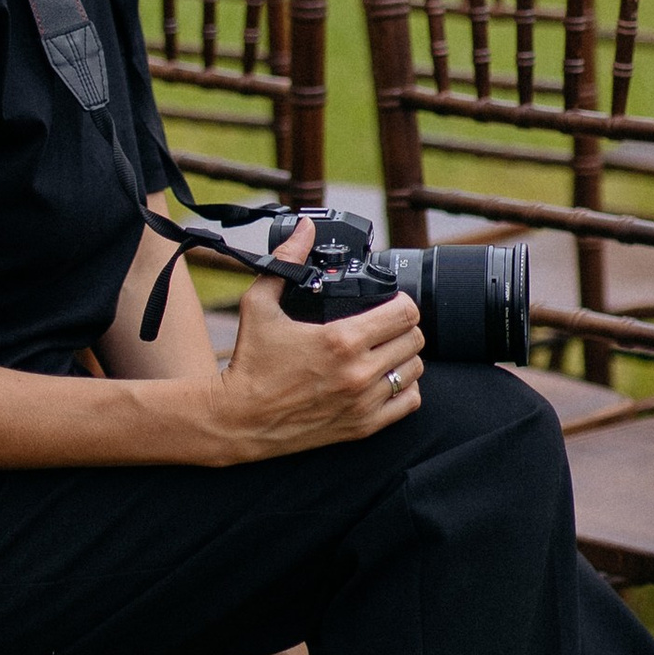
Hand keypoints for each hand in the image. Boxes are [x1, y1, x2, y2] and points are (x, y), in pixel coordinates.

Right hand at [213, 217, 424, 461]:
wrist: (238, 420)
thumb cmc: (250, 363)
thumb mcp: (259, 304)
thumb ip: (286, 262)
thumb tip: (304, 228)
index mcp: (341, 339)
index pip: (404, 313)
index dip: (401, 302)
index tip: (390, 301)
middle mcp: (358, 372)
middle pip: (414, 340)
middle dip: (403, 327)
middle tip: (386, 324)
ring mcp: (363, 402)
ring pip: (414, 370)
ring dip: (404, 356)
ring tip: (385, 350)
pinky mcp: (362, 426)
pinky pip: (408, 403)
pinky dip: (403, 388)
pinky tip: (385, 379)